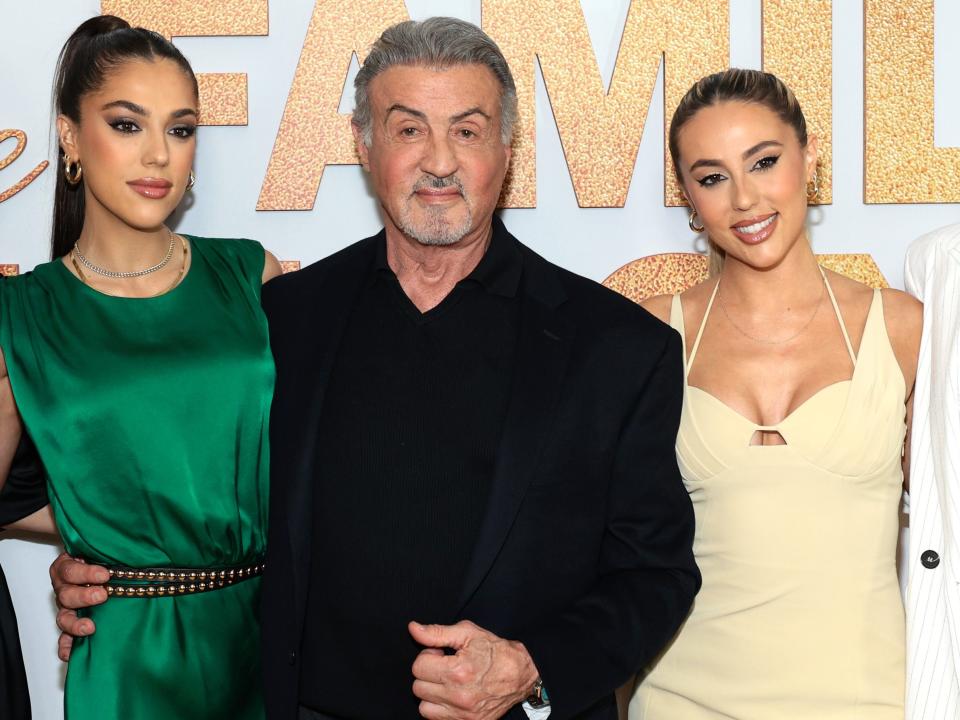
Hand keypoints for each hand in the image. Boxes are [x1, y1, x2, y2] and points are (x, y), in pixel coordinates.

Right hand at [49, 553, 109, 660]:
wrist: (103, 564)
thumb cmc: (104, 554)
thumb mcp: (107, 546)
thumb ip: (115, 549)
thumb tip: (138, 548)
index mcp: (68, 566)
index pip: (70, 570)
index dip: (85, 573)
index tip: (104, 575)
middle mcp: (65, 587)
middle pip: (66, 594)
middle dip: (84, 596)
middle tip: (102, 595)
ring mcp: (68, 607)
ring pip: (64, 617)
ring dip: (75, 624)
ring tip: (90, 627)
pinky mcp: (72, 624)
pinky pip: (65, 638)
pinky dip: (67, 646)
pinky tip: (71, 654)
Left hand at [409, 619, 539, 719]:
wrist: (521, 674)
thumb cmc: (495, 651)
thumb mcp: (468, 634)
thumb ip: (437, 632)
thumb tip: (413, 628)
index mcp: (458, 671)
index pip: (418, 667)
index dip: (428, 656)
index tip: (440, 654)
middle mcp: (458, 696)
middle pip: (418, 687)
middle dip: (428, 674)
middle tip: (444, 667)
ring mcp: (463, 714)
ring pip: (424, 706)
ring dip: (431, 693)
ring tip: (446, 682)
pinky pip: (436, 719)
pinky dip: (439, 708)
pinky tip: (450, 695)